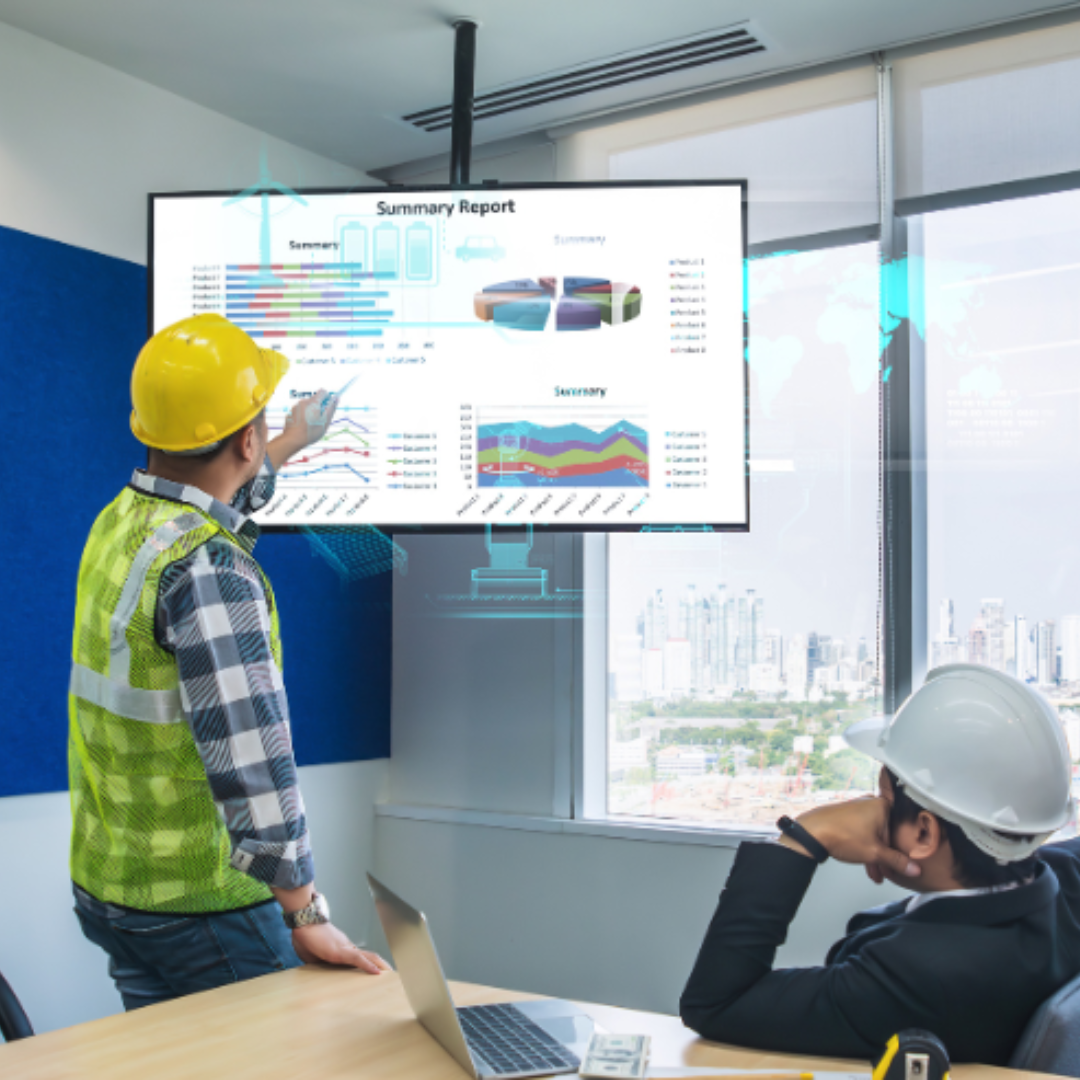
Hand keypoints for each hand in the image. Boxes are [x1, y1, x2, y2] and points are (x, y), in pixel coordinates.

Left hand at [281, 390, 336, 453]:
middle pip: (314, 400)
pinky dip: (303, 416)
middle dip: (319, 407)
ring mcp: (296, 407)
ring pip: (307, 406)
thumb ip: (331, 408)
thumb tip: (336, 398)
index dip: (328, 398)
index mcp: (313, 402)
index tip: (328, 406)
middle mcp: (303, 402)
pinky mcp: (291, 413)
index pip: (323, 392)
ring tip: (311, 424)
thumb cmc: (310, 432)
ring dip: (311, 412)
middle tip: (320, 419)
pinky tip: (304, 425)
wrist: (293, 439)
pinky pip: (300, 411)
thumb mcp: (325, 421)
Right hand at [291, 921, 391, 973]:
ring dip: (380, 966)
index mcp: (340, 949)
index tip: (378, 973)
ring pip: (368, 957)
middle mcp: (347, 946)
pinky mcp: (341, 951)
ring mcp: (345, 947)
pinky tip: (377, 973)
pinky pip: (358, 959)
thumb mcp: (311, 956)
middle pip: (368, 956)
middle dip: (381, 966)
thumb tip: (318, 972)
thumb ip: (318, 963)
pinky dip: (368, 966)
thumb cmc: (305, 936)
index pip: (359, 958)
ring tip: (390, 975)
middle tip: (391, 976)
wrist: (303, 923)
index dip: (369, 965)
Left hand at [780, 796, 920, 879]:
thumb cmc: (843, 836)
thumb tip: (914, 868)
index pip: (899, 829)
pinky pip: (861, 832)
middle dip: (886, 856)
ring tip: (874, 873)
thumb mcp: (875, 853)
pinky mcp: (845, 815)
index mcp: (881, 806)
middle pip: (885, 833)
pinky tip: (863, 863)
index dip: (901, 849)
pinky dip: (864, 847)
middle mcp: (869, 803)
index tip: (902, 863)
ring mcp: (856, 809)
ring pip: (872, 835)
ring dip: (874, 855)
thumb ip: (897, 861)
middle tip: (886, 872)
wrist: (811, 832)